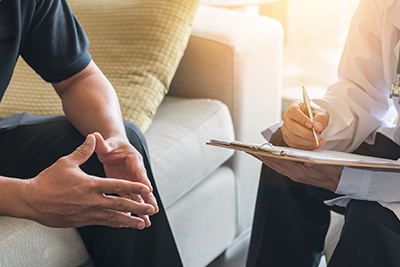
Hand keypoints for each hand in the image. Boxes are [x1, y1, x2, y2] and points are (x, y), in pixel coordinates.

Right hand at [22, 134, 155, 228]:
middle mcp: (93, 201)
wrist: (32, 200)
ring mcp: (88, 213)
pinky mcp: (82, 221)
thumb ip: (84, 151)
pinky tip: (123, 225)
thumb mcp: (67, 162)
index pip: (118, 186)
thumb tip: (93, 137)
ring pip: (114, 218)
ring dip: (130, 221)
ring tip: (143, 224)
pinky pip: (103, 223)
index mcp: (92, 185)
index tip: (147, 190)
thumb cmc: (49, 180)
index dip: (134, 187)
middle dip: (139, 207)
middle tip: (152, 210)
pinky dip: (115, 223)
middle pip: (121, 205)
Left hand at [93, 132, 157, 227]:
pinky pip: (130, 199)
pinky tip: (134, 220)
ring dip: (142, 208)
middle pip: (143, 187)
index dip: (143, 180)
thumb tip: (95, 136)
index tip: (148, 190)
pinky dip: (133, 209)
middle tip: (153, 210)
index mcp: (133, 159)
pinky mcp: (125, 186)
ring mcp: (131, 180)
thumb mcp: (107, 144)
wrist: (112, 147)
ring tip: (146, 222)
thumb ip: (102, 143)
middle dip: (148, 199)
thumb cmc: (111, 145)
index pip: (139, 171)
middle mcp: (135, 171)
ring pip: (138, 196)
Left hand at [250, 153, 341, 191]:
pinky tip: (271, 157)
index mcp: (297, 172)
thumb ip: (306, 159)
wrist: (342, 180)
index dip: (264, 154)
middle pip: (273, 164)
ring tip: (255, 152)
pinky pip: (282, 167)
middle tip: (247, 149)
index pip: (276, 161)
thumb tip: (292, 154)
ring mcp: (295, 175)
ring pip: (276, 165)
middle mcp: (294, 174)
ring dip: (265, 158)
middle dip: (260, 156)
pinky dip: (274, 161)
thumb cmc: (333, 170)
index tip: (253, 149)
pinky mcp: (298, 174)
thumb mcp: (320, 162)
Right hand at [281, 100, 328, 149]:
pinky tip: (313, 145)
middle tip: (317, 136)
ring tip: (318, 142)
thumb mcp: (322, 114)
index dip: (301, 119)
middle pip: (292, 127)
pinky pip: (294, 144)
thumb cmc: (315, 116)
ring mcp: (285, 128)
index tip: (311, 125)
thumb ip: (321, 119)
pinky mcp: (287, 137)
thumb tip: (317, 126)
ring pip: (293, 137)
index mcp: (294, 106)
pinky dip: (305, 146)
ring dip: (307, 142)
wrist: (313, 123)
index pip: (293, 112)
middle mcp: (287, 117)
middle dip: (306, 134)